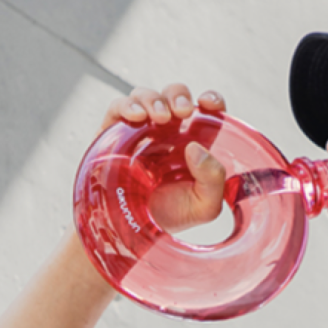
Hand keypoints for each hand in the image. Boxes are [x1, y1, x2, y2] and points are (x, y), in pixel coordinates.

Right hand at [99, 84, 227, 232]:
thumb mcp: (205, 206)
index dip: (211, 100)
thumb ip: (213, 179)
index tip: (210, 103)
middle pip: (174, 96)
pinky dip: (127, 105)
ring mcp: (141, 130)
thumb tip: (196, 147)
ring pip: (146, 96)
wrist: (135, 231)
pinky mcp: (114, 133)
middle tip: (182, 112)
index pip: (207, 111)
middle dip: (178, 96)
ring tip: (160, 117)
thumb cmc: (172, 217)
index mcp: (195, 142)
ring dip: (154, 99)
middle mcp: (168, 132)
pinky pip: (118, 107)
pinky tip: (137, 117)